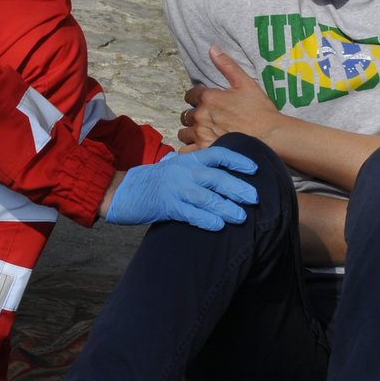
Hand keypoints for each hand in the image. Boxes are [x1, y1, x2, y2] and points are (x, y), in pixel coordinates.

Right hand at [103, 147, 259, 230]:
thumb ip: (197, 170)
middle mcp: (184, 171)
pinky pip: (191, 213)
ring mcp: (176, 189)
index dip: (238, 160)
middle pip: (217, 178)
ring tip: (242, 217)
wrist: (124, 190)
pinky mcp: (168, 206)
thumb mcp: (176, 168)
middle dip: (238, 188)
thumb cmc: (155, 181)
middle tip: (255, 198)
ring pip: (207, 197)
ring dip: (226, 207)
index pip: (218, 154)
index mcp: (188, 159)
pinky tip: (219, 226)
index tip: (255, 168)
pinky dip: (206, 220)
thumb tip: (224, 178)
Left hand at [178, 47, 285, 148]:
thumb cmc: (260, 110)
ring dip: (190, 133)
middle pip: (186, 115)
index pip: (190, 95)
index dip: (196, 98)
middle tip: (206, 120)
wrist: (270, 135)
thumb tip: (212, 49)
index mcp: (209, 97)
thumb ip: (226, 65)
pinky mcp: (205, 150)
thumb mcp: (245, 83)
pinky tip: (199, 148)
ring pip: (184, 133)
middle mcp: (201, 116)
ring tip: (202, 134)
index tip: (204, 103)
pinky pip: (187, 151)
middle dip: (193, 116)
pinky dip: (190, 150)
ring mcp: (202, 134)